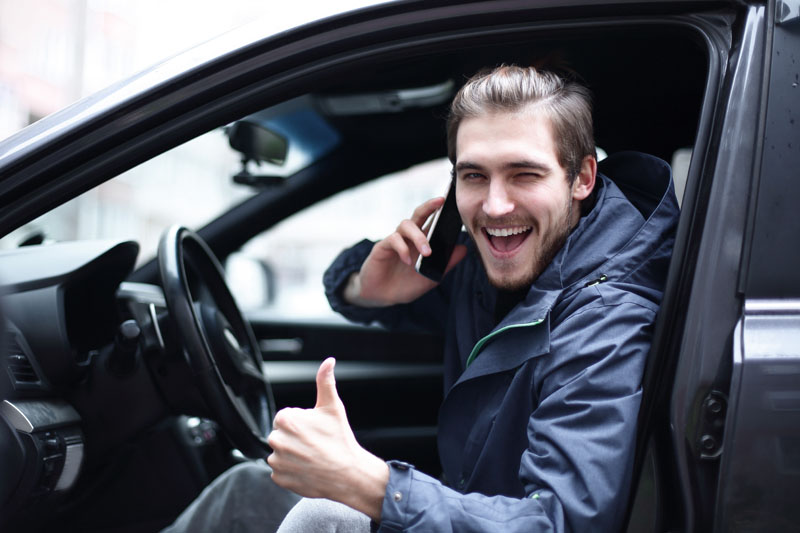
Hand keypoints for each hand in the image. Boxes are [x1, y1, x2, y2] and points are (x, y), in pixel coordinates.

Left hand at [267, 358, 388, 520]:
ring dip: (292, 454)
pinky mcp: (279, 478)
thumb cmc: (340, 440)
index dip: (301, 422)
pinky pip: (280, 470)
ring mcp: (277, 461)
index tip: (314, 430)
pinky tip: (307, 468)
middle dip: (295, 437)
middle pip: (281, 434)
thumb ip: (325, 382)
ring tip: (312, 456)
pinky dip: (291, 470)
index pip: (285, 417)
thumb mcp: (333, 407)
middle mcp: (277, 440)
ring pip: (280, 452)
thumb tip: (328, 362)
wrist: (348, 474)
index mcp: (286, 420)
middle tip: (315, 443)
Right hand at [345, 197, 466, 306]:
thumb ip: (445, 264)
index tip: (451, 202)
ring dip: (418, 236)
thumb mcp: (431, 277)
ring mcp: (395, 240)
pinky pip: (393, 240)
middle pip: (418, 214)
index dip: (440, 210)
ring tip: (427, 252)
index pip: (431, 220)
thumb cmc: (406, 284)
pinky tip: (408, 261)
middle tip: (440, 202)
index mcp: (421, 241)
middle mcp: (408, 237)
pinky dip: (403, 249)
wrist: (383, 297)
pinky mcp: (382, 247)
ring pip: (406, 225)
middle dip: (429, 206)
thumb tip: (463, 249)